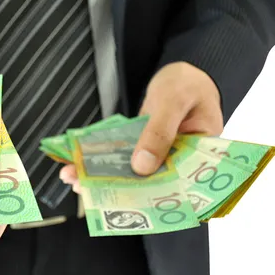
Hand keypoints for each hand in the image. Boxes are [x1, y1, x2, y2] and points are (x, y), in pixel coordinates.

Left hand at [60, 62, 223, 191]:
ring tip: (73, 177)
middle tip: (85, 189)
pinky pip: (123, 158)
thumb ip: (159, 132)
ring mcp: (159, 156)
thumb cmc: (187, 83)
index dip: (152, 198)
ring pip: (131, 172)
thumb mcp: (173, 101)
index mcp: (200, 159)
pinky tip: (80, 164)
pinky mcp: (143, 148)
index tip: (124, 204)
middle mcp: (180, 164)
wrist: (181, 71)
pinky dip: (103, 160)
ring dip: (103, 176)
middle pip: (149, 184)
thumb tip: (142, 167)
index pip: (179, 186)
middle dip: (116, 189)